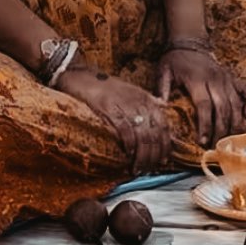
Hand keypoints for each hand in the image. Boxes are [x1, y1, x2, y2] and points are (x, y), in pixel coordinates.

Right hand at [55, 67, 172, 176]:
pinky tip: (128, 155)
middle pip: (154, 135)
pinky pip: (124, 131)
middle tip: (149, 169)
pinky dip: (128, 146)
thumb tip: (164, 108)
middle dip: (153, 156)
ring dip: (142, 156)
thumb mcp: (132, 91)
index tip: (163, 160)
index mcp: (146, 99)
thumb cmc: (105, 86)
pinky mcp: (109, 109)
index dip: (165, 146)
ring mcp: (124, 105)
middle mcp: (139, 102)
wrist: (81, 75)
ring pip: (142, 136)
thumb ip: (148, 101)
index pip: (164, 126)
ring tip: (138, 168)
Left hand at [156, 45, 245, 146]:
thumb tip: (159, 108)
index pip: (204, 106)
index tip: (202, 142)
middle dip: (221, 130)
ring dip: (235, 124)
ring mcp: (227, 79)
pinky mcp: (233, 78)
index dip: (205, 125)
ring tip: (231, 141)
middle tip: (217, 147)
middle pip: (223, 108)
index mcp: (197, 80)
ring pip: (236, 104)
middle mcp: (215, 80)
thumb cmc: (175, 60)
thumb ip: (161, 89)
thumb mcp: (163, 72)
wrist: (190, 41)